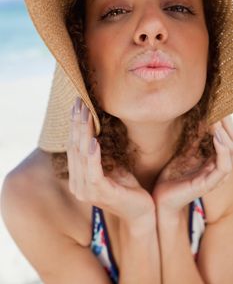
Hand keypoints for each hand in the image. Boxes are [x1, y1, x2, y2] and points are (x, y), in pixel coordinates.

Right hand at [67, 97, 154, 224]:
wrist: (141, 211)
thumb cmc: (127, 187)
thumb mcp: (112, 165)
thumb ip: (99, 152)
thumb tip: (96, 127)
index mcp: (78, 177)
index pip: (73, 146)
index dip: (75, 125)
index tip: (78, 104)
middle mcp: (78, 184)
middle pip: (75, 147)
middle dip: (77, 123)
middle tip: (79, 101)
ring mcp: (87, 191)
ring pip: (82, 156)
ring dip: (84, 132)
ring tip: (86, 113)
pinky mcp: (100, 194)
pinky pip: (93, 172)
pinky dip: (93, 155)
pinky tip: (94, 140)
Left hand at [152, 115, 232, 213]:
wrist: (162, 198)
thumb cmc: (173, 175)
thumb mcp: (185, 152)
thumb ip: (195, 138)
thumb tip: (201, 118)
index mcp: (214, 160)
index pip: (228, 139)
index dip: (227, 123)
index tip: (221, 105)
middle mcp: (218, 168)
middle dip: (231, 126)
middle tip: (226, 108)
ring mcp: (215, 177)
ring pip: (232, 154)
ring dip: (229, 135)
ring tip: (222, 120)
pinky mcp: (208, 184)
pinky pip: (223, 167)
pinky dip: (223, 150)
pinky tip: (217, 136)